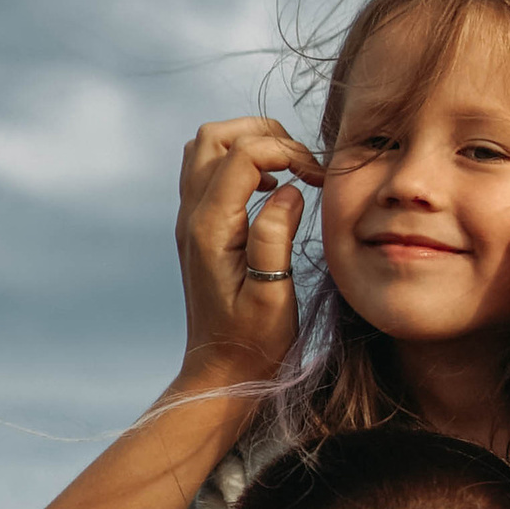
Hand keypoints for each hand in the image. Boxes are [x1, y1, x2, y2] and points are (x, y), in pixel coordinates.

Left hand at [174, 115, 322, 389]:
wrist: (220, 373)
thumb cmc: (252, 344)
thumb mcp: (273, 296)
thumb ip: (275, 237)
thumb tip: (289, 190)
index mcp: (211, 229)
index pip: (244, 155)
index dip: (288, 152)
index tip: (319, 178)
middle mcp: (192, 218)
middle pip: (214, 137)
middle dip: (263, 135)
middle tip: (302, 162)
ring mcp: (190, 221)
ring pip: (205, 148)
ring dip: (248, 144)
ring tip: (288, 169)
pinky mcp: (198, 229)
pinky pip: (208, 172)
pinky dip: (240, 164)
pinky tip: (272, 190)